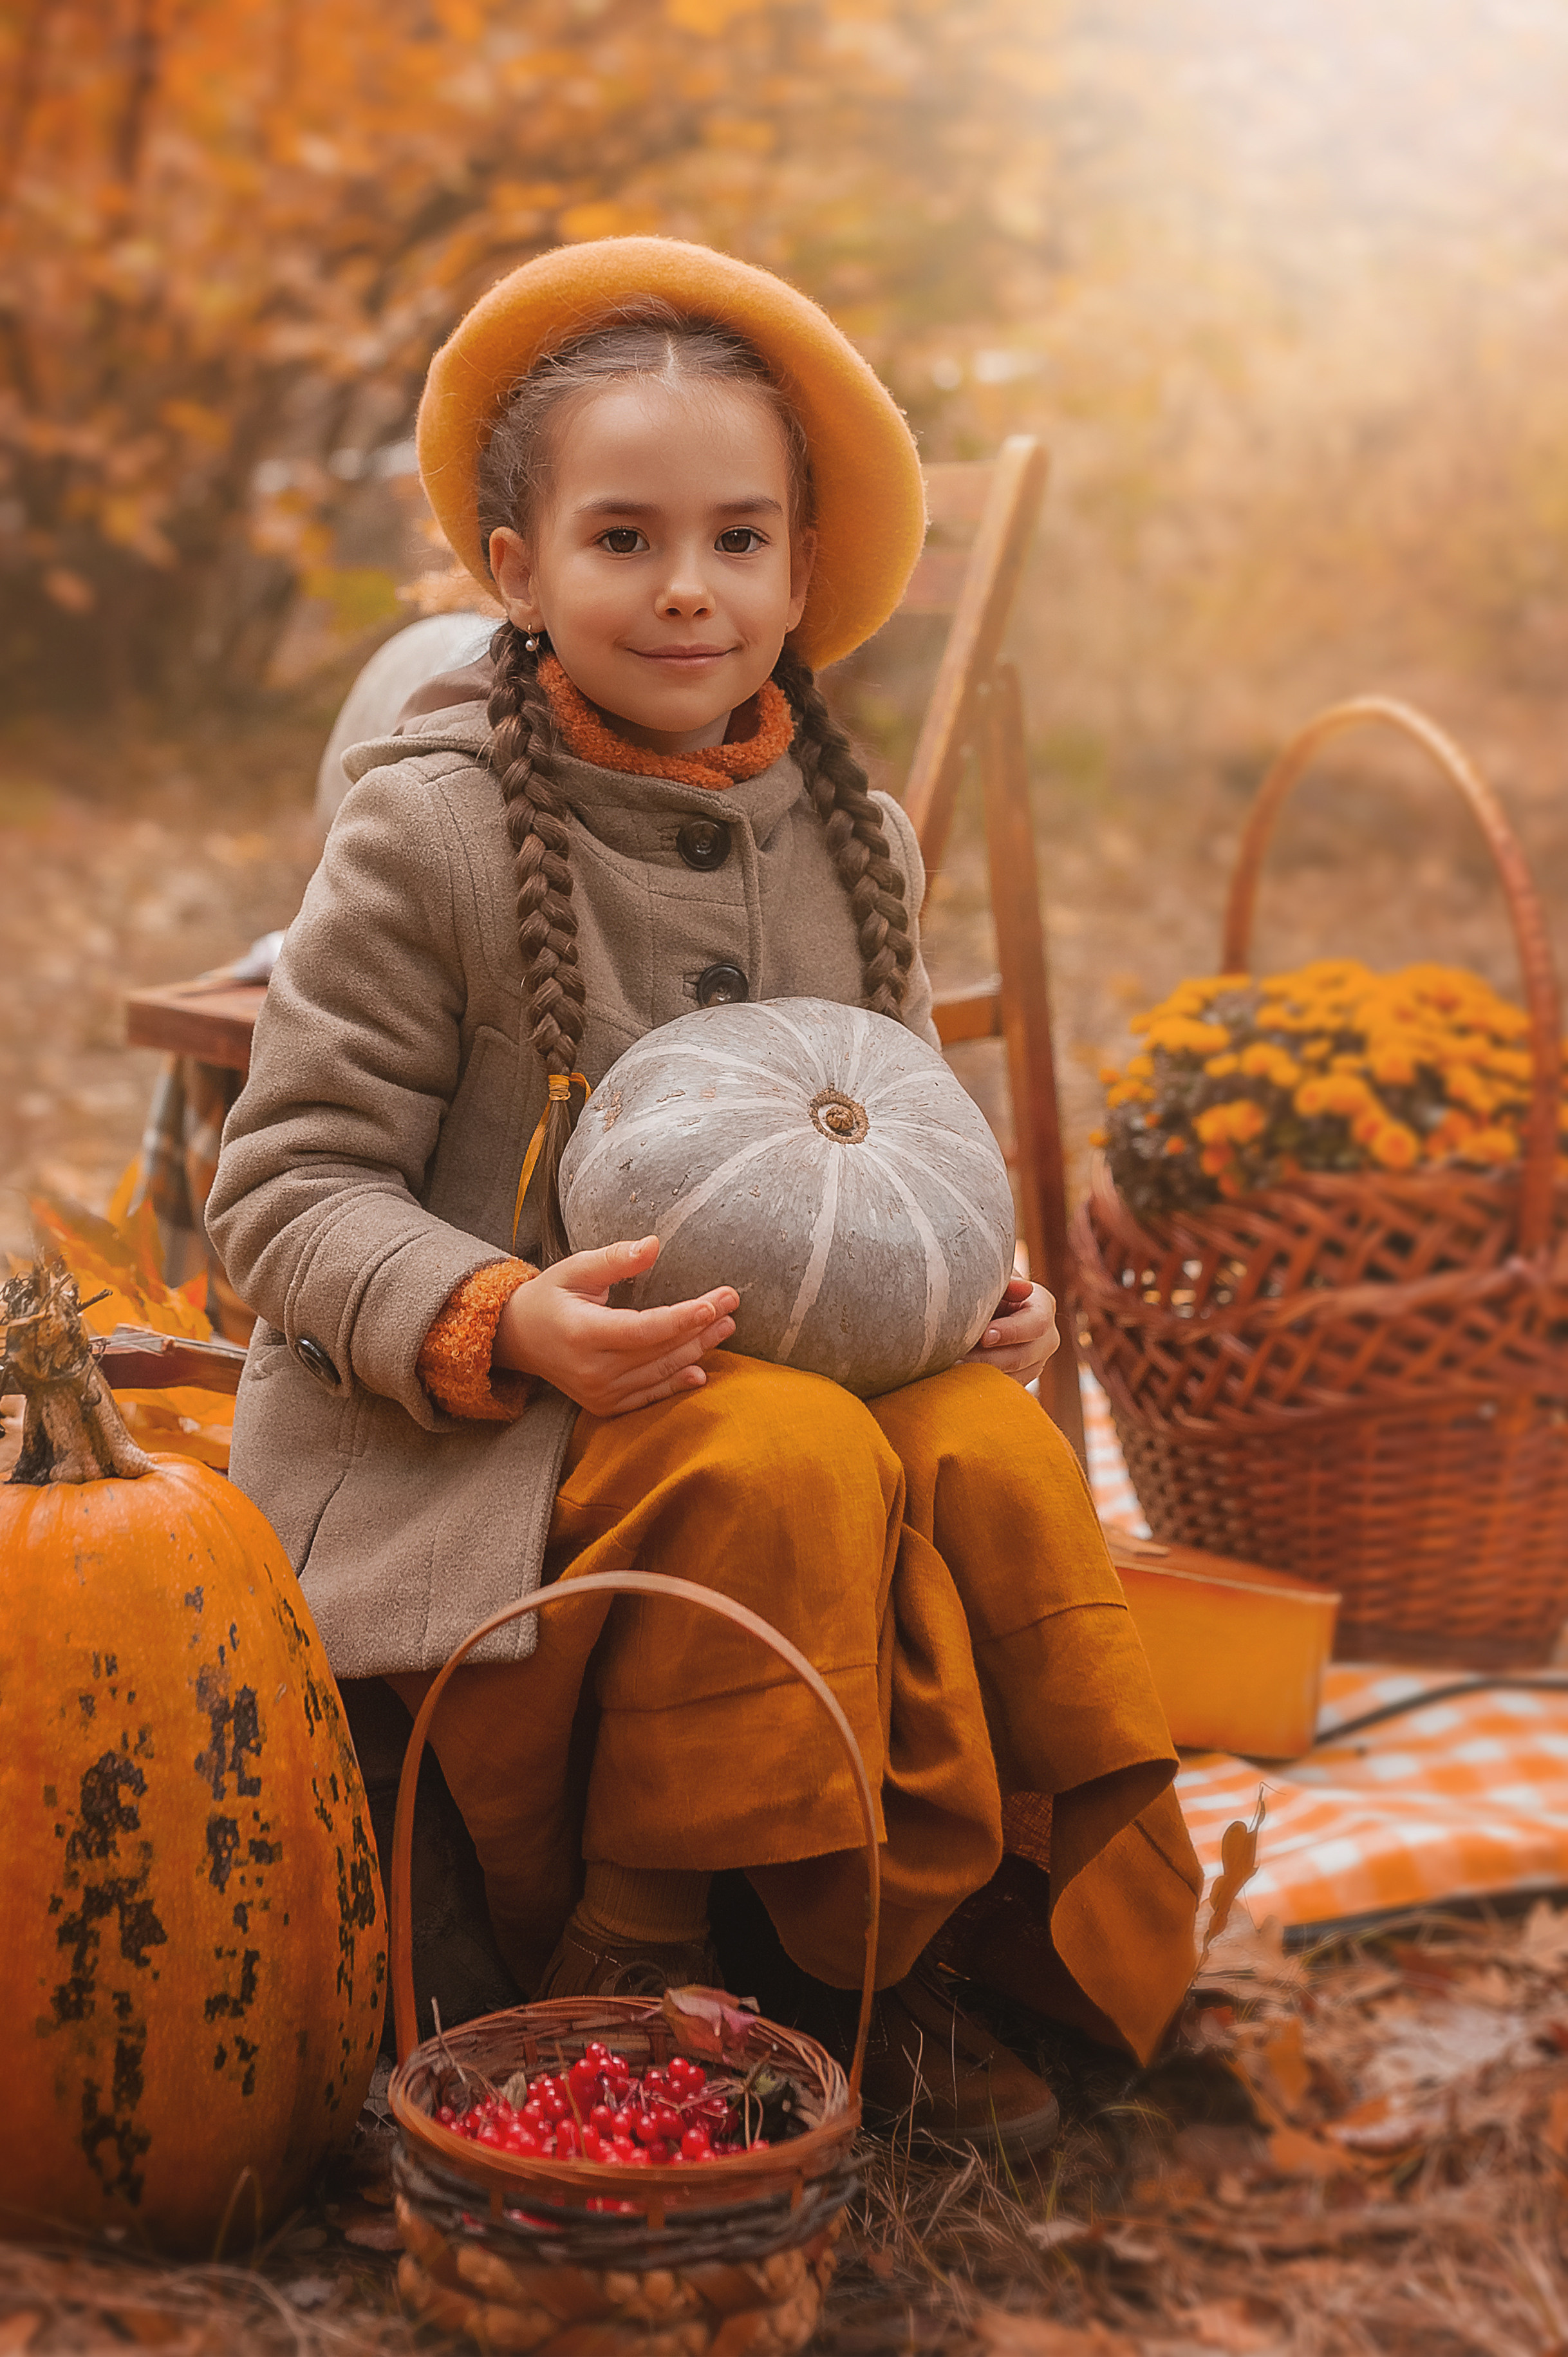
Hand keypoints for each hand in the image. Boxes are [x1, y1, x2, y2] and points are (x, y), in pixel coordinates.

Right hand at [495, 1235, 737, 1417]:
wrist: (519, 1339)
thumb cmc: (551, 1296)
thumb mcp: (575, 1268)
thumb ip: (615, 1259)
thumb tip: (653, 1244)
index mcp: (583, 1333)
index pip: (643, 1328)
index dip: (681, 1318)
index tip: (714, 1303)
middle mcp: (591, 1370)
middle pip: (658, 1351)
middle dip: (700, 1327)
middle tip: (731, 1304)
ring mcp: (598, 1393)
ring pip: (659, 1373)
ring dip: (697, 1351)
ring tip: (726, 1326)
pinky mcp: (604, 1405)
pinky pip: (648, 1396)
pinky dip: (675, 1384)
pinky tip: (701, 1372)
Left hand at [964, 1276, 1058, 1387]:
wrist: (984, 1309)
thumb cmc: (988, 1291)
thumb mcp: (996, 1282)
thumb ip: (1006, 1284)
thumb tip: (1024, 1289)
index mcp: (1043, 1308)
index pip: (1035, 1324)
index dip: (1010, 1332)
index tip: (984, 1337)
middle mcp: (1047, 1339)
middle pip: (1022, 1356)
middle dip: (988, 1358)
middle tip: (958, 1357)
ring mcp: (1036, 1363)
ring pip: (1012, 1376)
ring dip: (981, 1373)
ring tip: (953, 1367)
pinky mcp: (1021, 1379)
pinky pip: (1003, 1389)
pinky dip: (980, 1384)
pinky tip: (958, 1377)